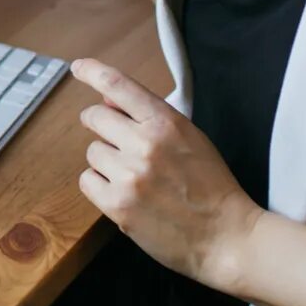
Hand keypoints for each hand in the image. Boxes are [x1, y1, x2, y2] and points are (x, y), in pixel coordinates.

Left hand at [71, 58, 259, 294]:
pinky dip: (100, 186)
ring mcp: (129, 175)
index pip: (118, 85)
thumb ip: (150, 118)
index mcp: (166, 122)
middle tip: (115, 140)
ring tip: (132, 177)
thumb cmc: (211, 186)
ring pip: (91, 152)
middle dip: (99, 125)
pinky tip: (123, 194)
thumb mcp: (190, 138)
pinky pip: (87, 181)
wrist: (226, 237)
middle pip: (95, 117)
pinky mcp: (118, 205)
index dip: (93, 72)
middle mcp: (144, 144)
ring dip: (105, 161)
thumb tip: (106, 101)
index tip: (78, 68)